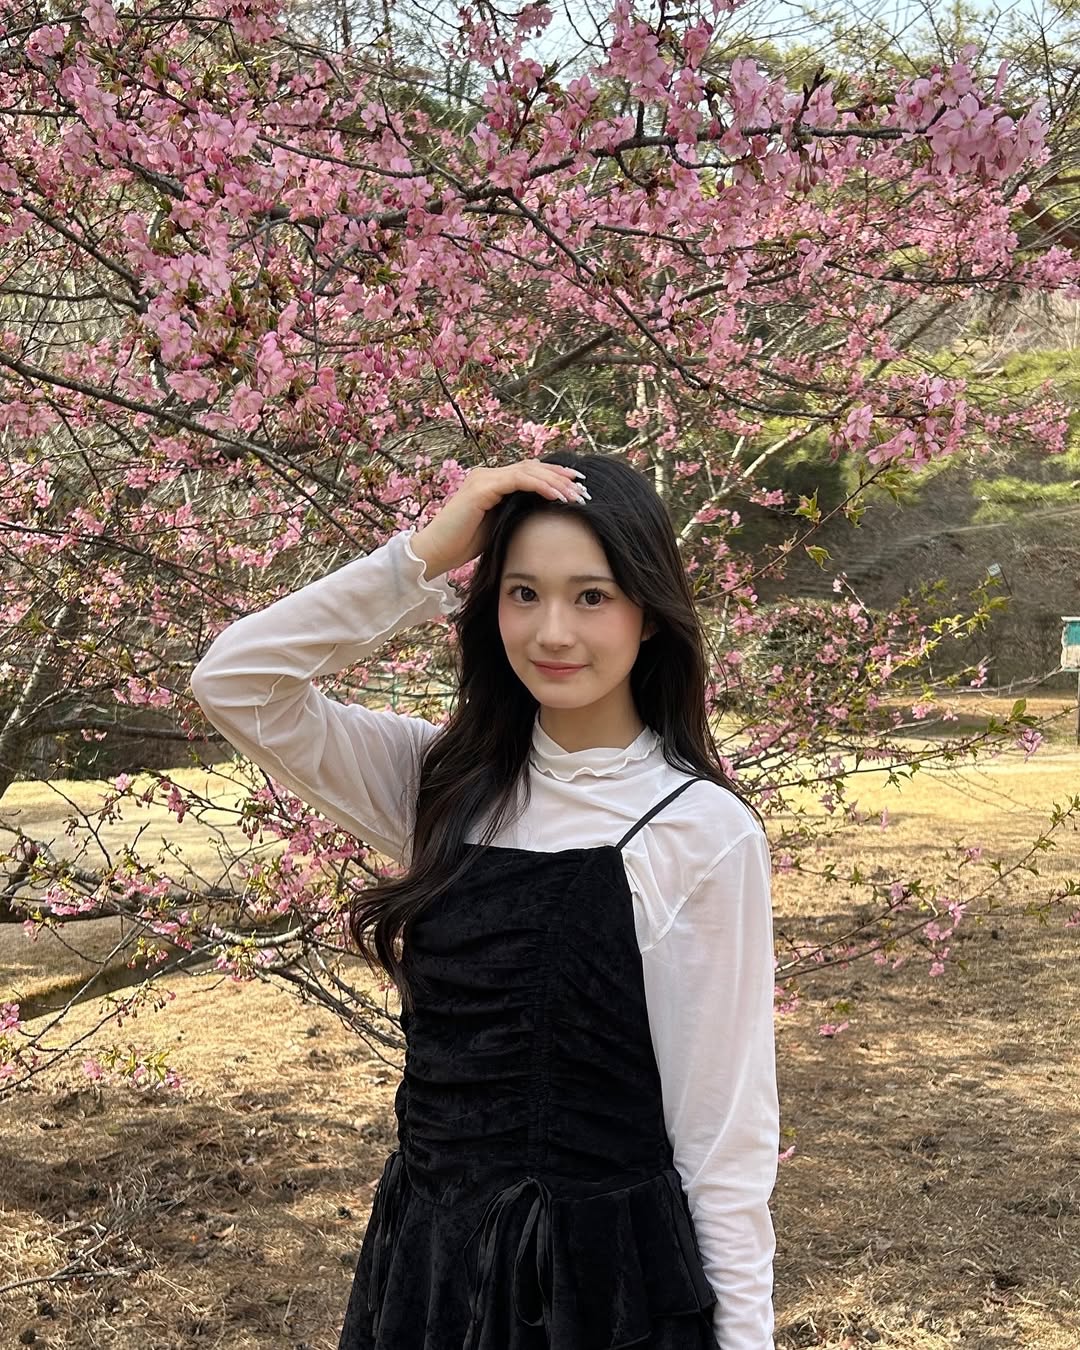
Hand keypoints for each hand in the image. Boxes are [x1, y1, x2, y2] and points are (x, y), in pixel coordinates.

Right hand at [409, 459, 587, 576]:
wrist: (436, 553)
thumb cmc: (464, 546)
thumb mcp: (499, 528)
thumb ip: (517, 515)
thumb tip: (544, 516)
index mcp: (492, 482)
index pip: (530, 473)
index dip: (555, 478)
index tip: (578, 488)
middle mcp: (487, 475)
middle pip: (533, 467)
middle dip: (561, 477)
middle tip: (584, 489)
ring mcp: (483, 478)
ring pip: (528, 471)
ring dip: (555, 482)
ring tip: (576, 494)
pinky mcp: (481, 488)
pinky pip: (518, 480)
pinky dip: (540, 486)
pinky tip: (556, 496)